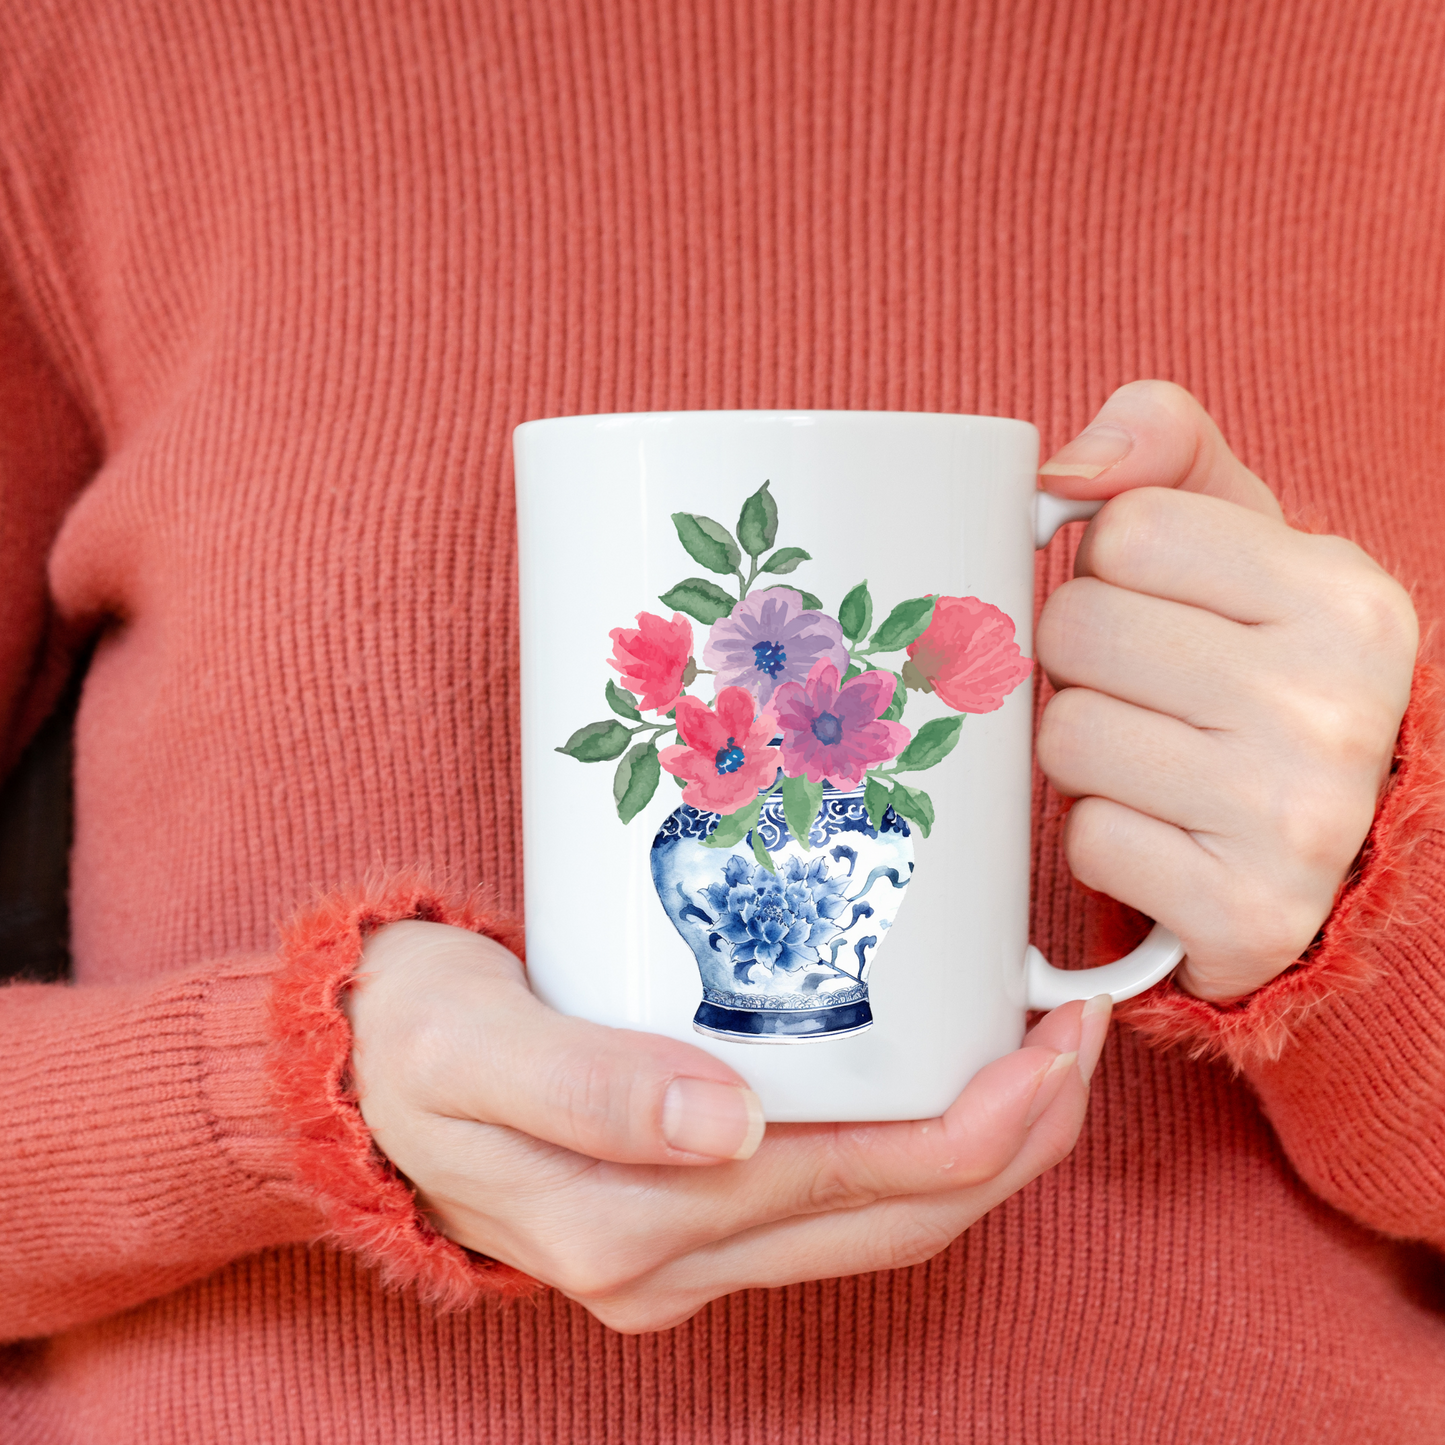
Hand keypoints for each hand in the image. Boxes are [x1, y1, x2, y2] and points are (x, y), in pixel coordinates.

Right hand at [345, 920, 1111, 1333]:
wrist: (350, 1080)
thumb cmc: (410, 1039)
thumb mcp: (475, 1040)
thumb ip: (589, 1086)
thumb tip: (726, 1124)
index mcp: (631, 1223)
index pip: (854, 1187)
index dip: (977, 1126)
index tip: (1053, 1041)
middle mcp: (671, 1262)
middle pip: (891, 1221)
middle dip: (1010, 1141)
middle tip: (1078, 1038)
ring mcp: (679, 1255)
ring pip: (872, 1225)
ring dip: (973, 1151)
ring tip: (1037, 1059)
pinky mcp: (680, 1219)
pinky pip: (827, 1204)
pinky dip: (905, 1152)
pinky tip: (936, 1084)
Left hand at [1035, 380, 1418, 1000]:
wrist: (1332, 851)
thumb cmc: (1260, 671)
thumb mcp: (1245, 539)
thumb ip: (1169, 447)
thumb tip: (1067, 468)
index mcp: (1345, 597)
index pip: (1123, 531)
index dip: (1111, 569)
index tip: (1158, 610)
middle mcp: (1338, 705)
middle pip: (1078, 631)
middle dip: (1081, 661)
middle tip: (1140, 693)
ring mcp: (1300, 819)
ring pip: (1067, 737)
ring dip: (1081, 754)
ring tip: (1148, 762)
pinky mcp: (1250, 915)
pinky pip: (1089, 842)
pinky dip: (1103, 840)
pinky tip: (1161, 835)